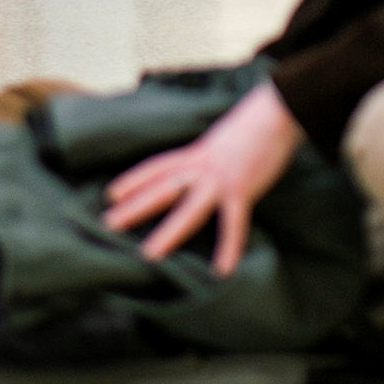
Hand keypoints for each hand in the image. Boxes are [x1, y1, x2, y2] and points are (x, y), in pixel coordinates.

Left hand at [99, 81, 304, 273]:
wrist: (275, 113)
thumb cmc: (253, 126)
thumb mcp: (222, 141)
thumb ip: (210, 158)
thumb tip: (206, 169)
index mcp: (196, 154)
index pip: (157, 167)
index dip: (134, 180)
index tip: (111, 194)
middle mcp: (201, 166)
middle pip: (161, 188)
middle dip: (134, 207)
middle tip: (107, 224)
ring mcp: (219, 179)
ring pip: (188, 210)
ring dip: (168, 233)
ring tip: (149, 254)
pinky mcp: (242, 190)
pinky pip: (233, 223)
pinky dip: (229, 247)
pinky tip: (222, 269)